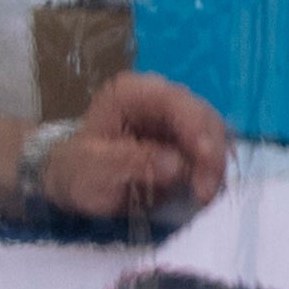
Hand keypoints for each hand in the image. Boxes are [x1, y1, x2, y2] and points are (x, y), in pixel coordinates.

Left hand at [35, 71, 234, 227]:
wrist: (73, 181)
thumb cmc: (77, 171)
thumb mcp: (94, 169)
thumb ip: (130, 162)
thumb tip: (176, 164)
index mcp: (131, 93)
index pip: (175, 101)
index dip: (197, 129)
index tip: (206, 164)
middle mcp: (158, 97)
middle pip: (203, 116)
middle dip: (211, 153)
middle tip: (206, 192)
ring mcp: (175, 116)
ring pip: (214, 133)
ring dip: (215, 165)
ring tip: (204, 196)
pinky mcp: (186, 137)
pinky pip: (211, 150)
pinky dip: (213, 170)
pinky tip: (204, 190)